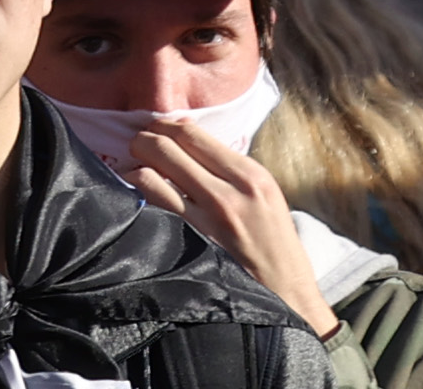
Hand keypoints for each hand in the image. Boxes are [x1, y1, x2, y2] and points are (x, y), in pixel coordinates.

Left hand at [120, 114, 331, 323]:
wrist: (288, 295)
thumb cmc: (274, 244)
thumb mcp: (264, 196)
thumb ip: (227, 167)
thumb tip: (182, 133)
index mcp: (251, 176)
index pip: (191, 133)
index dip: (164, 126)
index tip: (155, 130)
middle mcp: (229, 192)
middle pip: (164, 146)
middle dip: (143, 142)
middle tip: (140, 149)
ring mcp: (208, 219)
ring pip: (148, 172)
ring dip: (134, 169)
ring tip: (137, 174)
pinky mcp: (190, 242)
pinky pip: (148, 205)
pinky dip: (137, 196)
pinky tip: (139, 199)